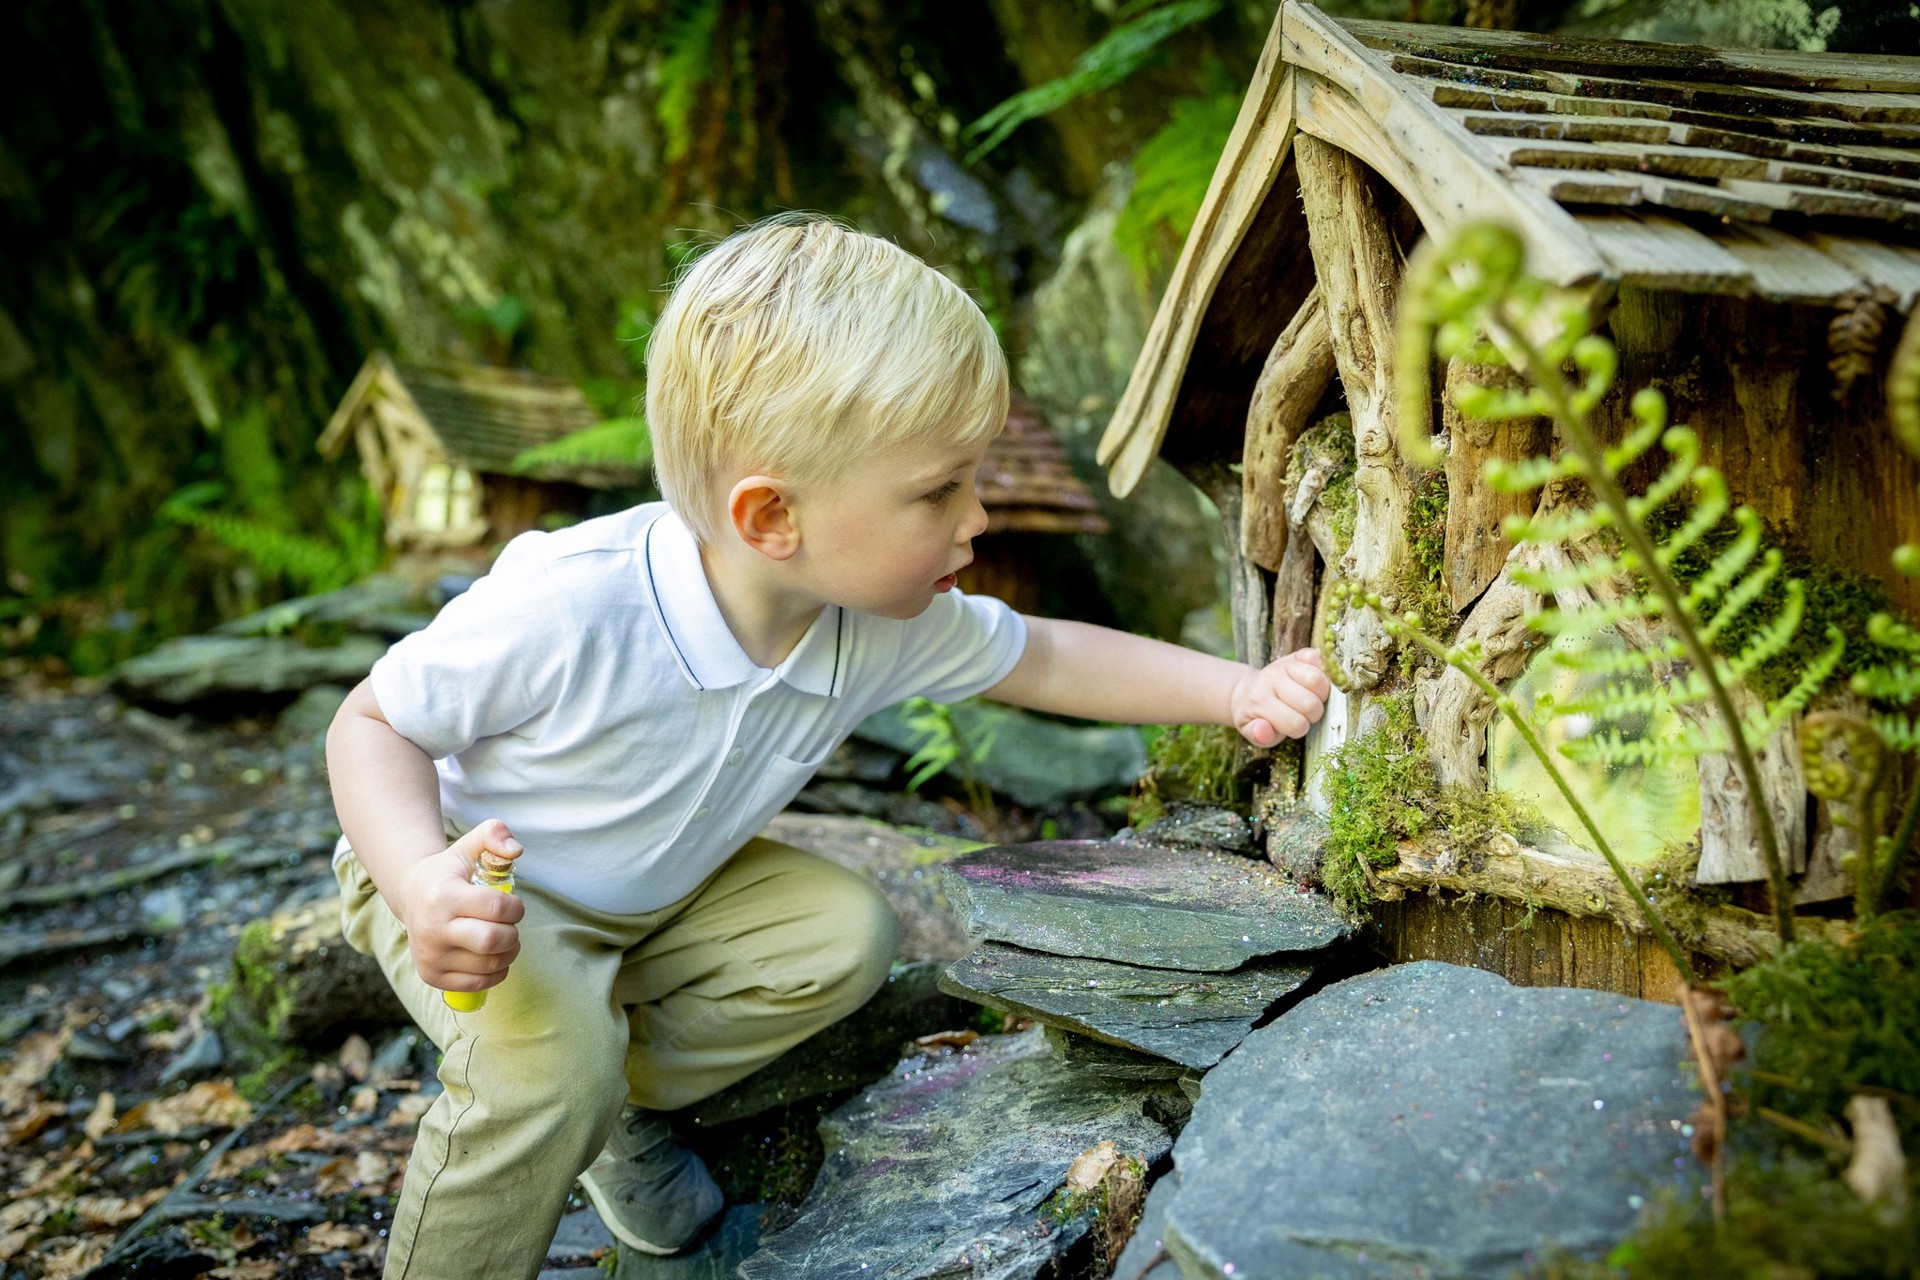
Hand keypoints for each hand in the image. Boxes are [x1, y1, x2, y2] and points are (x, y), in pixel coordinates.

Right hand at [396, 819, 525, 995]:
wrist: (411, 894)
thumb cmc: (449, 870)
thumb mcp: (469, 845)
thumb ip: (495, 833)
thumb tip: (516, 850)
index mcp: (443, 896)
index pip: (497, 908)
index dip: (516, 908)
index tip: (513, 905)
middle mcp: (432, 929)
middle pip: (493, 941)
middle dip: (513, 933)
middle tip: (510, 925)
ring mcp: (430, 956)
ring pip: (489, 965)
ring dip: (508, 953)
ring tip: (503, 939)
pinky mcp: (432, 976)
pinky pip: (478, 984)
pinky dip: (496, 973)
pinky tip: (492, 956)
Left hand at [1230, 648, 1330, 746]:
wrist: (1247, 692)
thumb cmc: (1255, 716)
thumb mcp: (1251, 731)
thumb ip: (1260, 736)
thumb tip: (1264, 731)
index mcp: (1260, 701)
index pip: (1296, 724)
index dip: (1300, 728)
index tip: (1293, 725)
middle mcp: (1271, 679)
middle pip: (1310, 703)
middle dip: (1313, 714)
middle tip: (1303, 713)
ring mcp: (1283, 665)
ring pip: (1317, 680)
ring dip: (1321, 695)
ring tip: (1311, 698)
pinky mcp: (1294, 655)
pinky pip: (1317, 658)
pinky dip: (1322, 671)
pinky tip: (1314, 683)